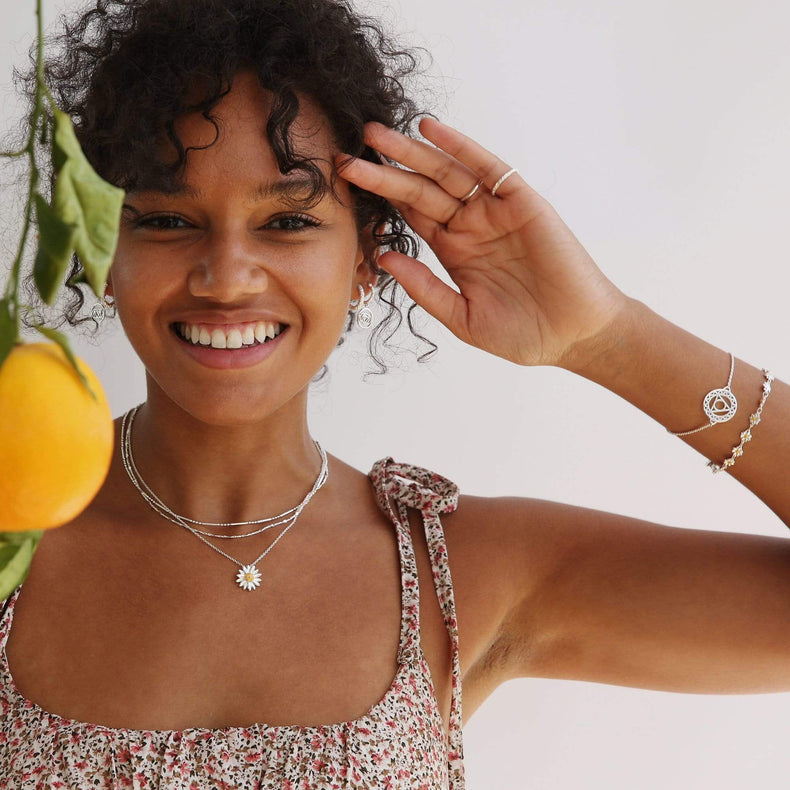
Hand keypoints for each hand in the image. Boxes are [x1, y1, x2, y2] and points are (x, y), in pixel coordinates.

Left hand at [338, 118, 628, 367]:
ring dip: (412, 153)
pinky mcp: (521, 202)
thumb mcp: (462, 317)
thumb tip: (381, 258)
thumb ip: (425, 287)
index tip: (343, 187)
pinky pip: (487, 168)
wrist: (575, 335)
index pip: (410, 216)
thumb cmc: (523, 333)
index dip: (379, 200)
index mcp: (453, 251)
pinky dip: (461, 147)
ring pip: (447, 174)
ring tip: (376, 135)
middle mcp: (470, 226)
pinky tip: (431, 130)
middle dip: (384, 172)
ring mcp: (494, 212)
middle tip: (345, 156)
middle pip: (420, 190)